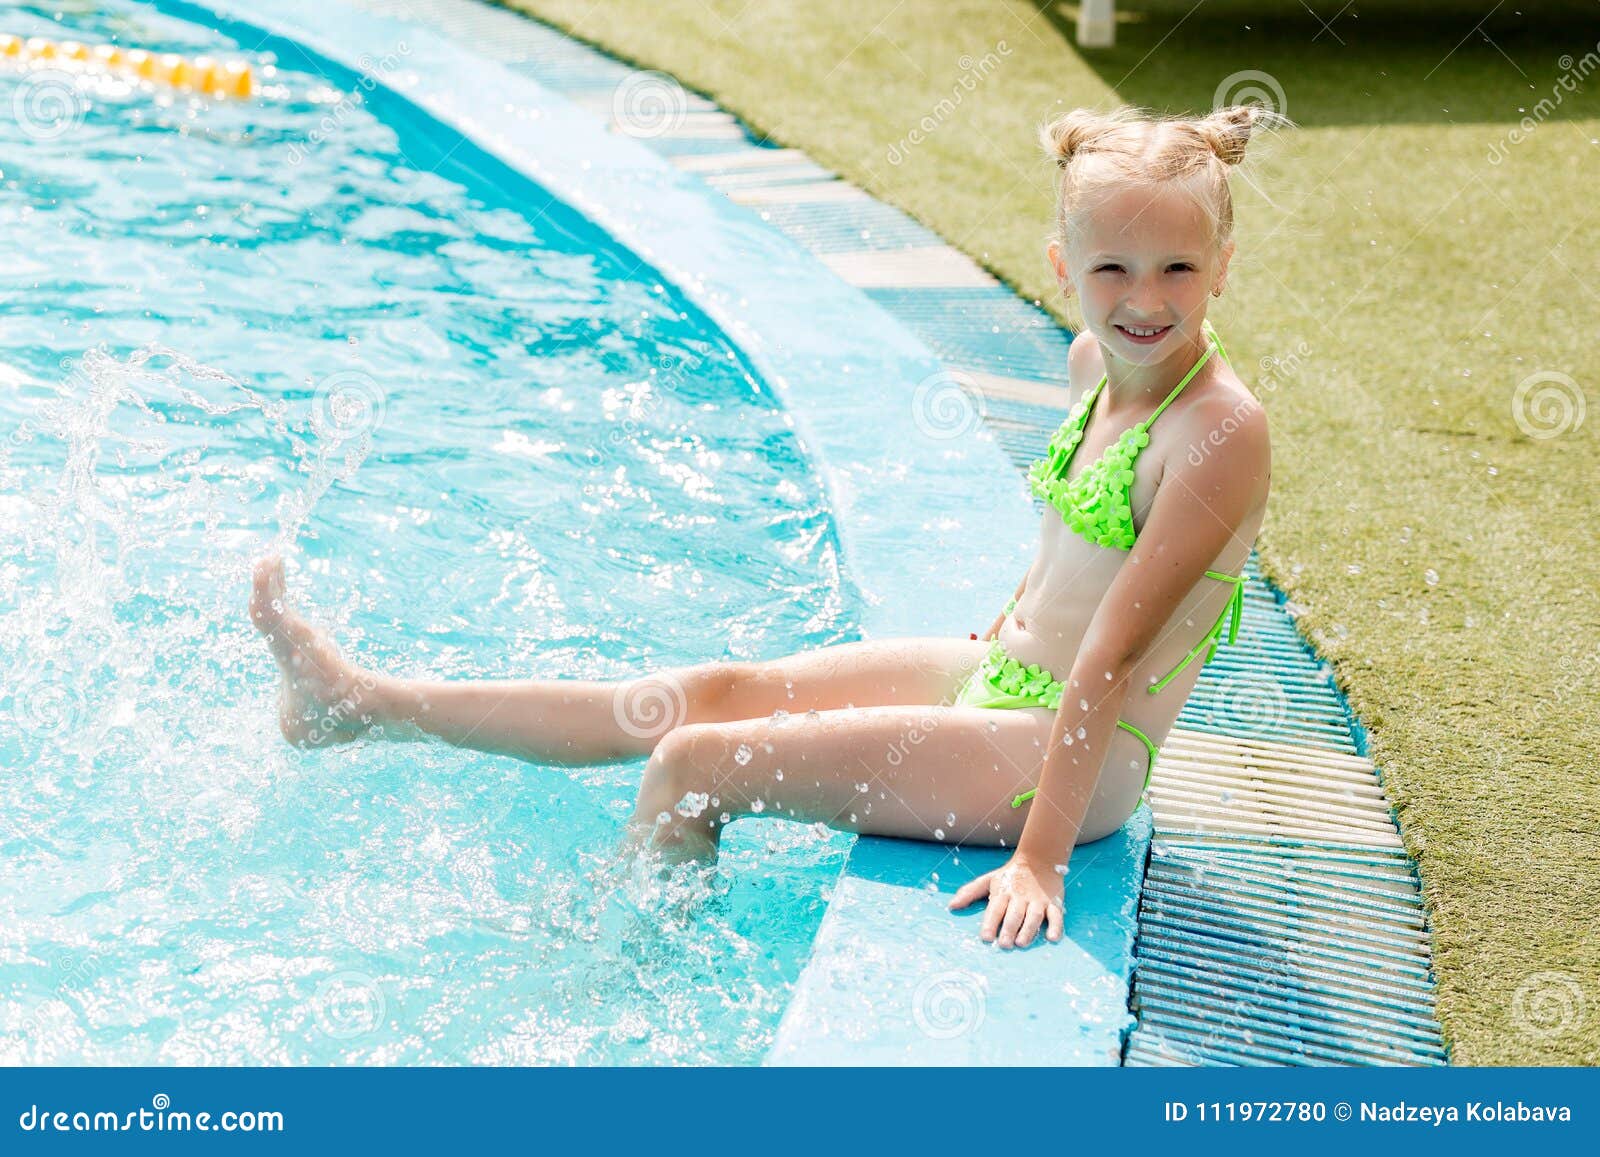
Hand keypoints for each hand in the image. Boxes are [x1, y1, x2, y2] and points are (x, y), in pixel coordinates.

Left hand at [948, 853, 1064, 947]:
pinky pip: (1056, 915)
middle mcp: (1020, 897)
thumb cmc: (1010, 876)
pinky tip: (1052, 937)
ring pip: (1034, 916)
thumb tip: (951, 906)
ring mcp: (1038, 900)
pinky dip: (1056, 926)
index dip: (990, 923)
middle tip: (1004, 944)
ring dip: (1028, 929)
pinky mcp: (1054, 903)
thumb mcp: (988, 880)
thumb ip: (970, 893)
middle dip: (1009, 929)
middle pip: (1014, 914)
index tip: (986, 937)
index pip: (995, 909)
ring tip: (1021, 943)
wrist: (1039, 859)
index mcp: (1003, 892)